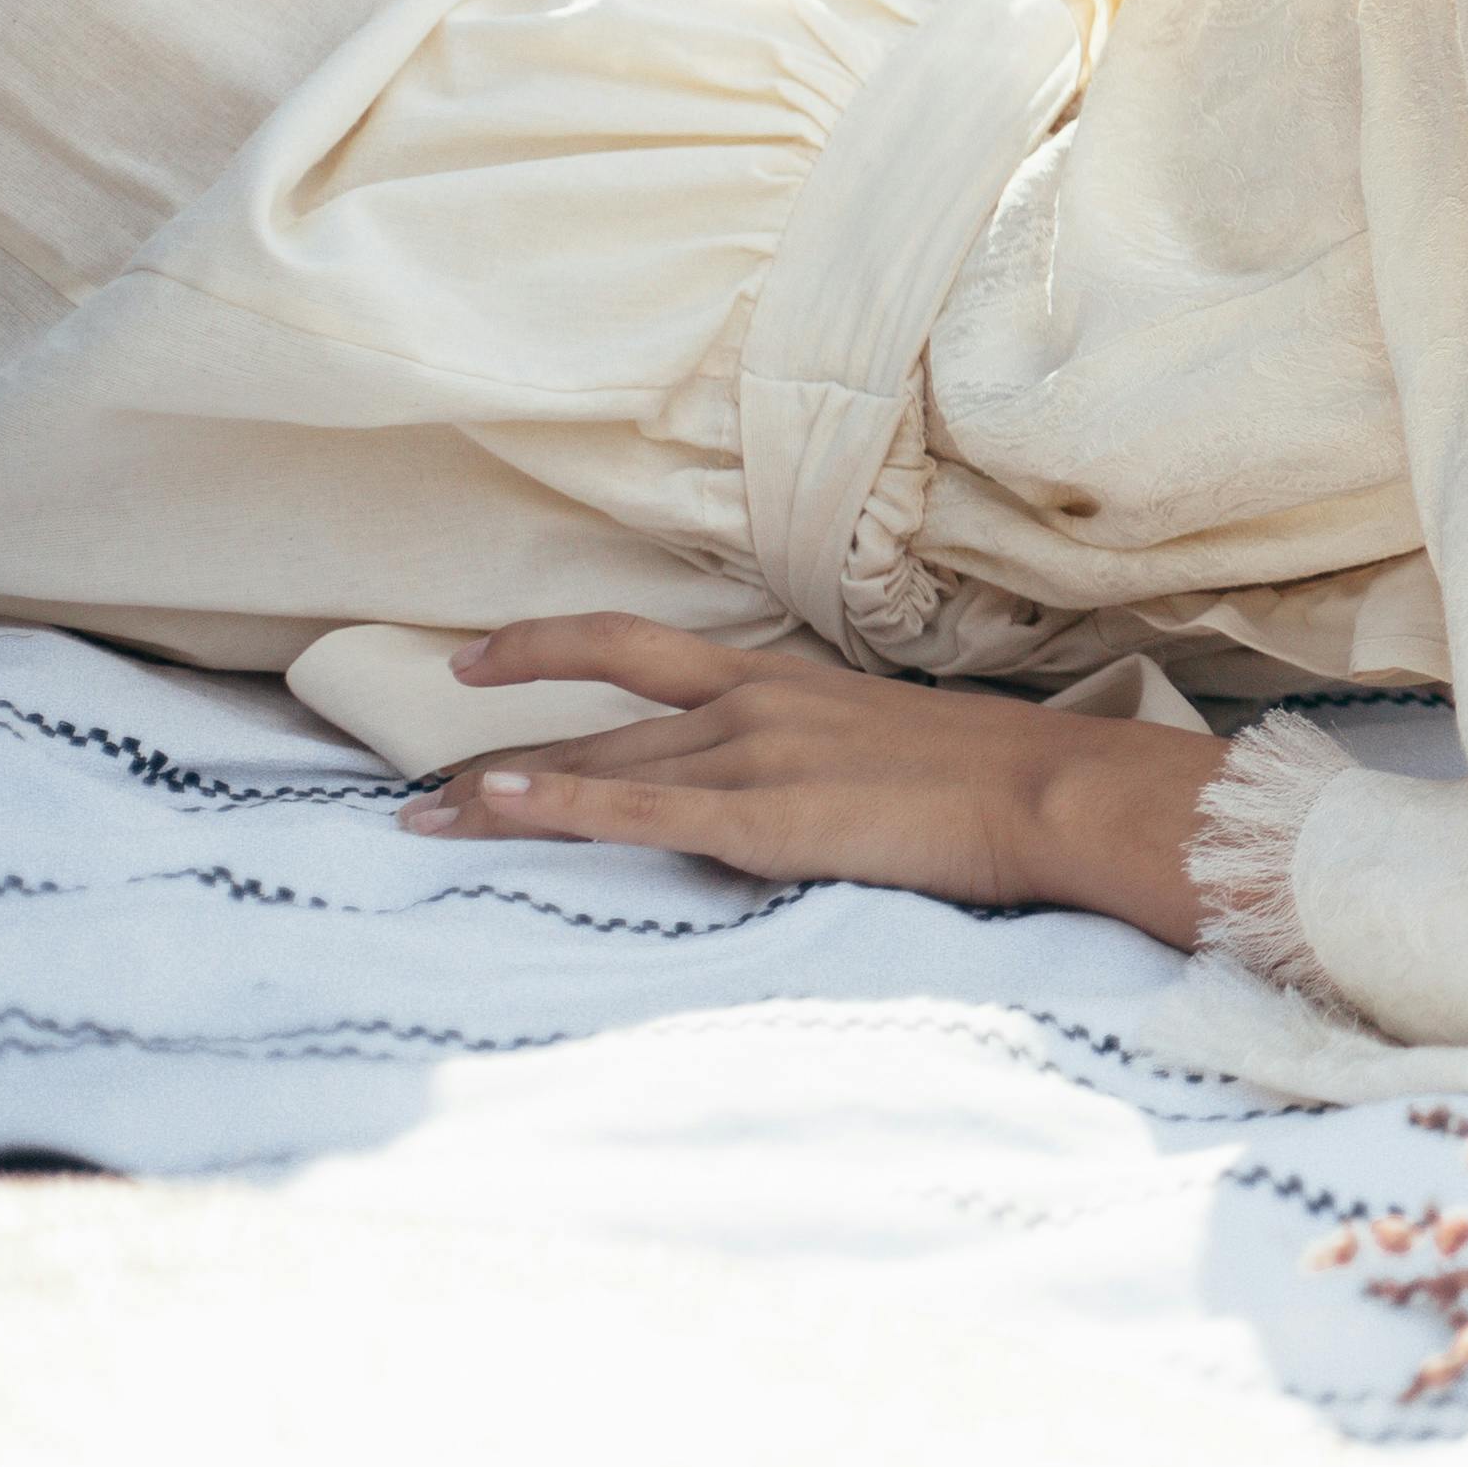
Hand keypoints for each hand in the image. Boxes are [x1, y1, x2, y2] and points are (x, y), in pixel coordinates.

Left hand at [397, 614, 1228, 943]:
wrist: (1050, 789)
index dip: (546, 646)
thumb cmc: (992, 775)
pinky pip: (640, 807)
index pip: (635, 649)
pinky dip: (560, 803)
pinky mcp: (764, 817)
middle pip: (598, 721)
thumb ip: (820, 749)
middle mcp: (753, 704)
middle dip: (496, 750)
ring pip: (601, 766)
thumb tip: (796, 777)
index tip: (474, 658)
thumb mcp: (887, 739)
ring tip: (424, 821)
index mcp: (782, 680)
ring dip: (501, 793)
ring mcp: (755, 755)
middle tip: (417, 781)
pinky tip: (498, 800)